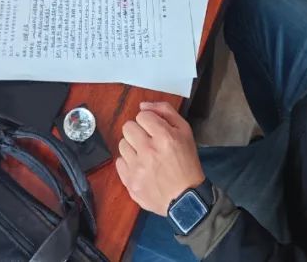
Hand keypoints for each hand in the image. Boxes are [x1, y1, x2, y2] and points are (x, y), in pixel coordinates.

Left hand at [116, 101, 204, 215]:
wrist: (186, 199)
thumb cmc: (187, 163)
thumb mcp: (185, 131)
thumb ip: (165, 112)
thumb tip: (143, 106)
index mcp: (164, 136)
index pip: (142, 115)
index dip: (149, 122)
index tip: (155, 131)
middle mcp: (149, 150)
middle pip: (128, 127)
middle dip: (138, 132)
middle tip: (148, 142)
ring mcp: (138, 168)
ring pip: (122, 144)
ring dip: (133, 148)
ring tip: (145, 156)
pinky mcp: (130, 182)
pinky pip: (119, 162)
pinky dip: (129, 164)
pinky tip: (141, 168)